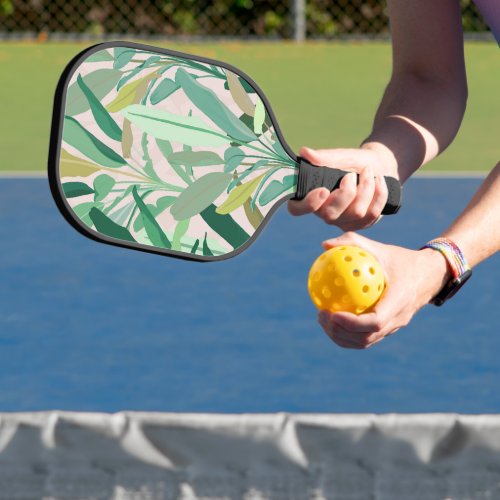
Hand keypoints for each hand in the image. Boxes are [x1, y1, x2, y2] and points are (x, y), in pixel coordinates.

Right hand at [288, 145, 397, 230]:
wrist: (379, 166)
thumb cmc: (354, 162)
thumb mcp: (341, 156)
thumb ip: (324, 157)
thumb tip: (305, 152)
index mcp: (311, 196)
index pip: (297, 209)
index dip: (308, 204)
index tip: (323, 190)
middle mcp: (324, 213)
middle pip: (330, 215)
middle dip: (346, 193)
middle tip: (351, 175)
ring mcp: (343, 221)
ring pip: (356, 213)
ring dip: (366, 188)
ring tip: (368, 172)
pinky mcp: (361, 224)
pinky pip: (372, 214)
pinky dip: (379, 193)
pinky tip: (379, 181)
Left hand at [316, 232, 450, 348]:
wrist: (429, 275)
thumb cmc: (401, 260)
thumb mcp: (380, 248)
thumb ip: (353, 243)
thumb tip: (325, 245)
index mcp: (399, 301)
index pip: (375, 322)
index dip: (352, 323)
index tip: (332, 313)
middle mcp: (398, 319)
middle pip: (366, 338)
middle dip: (340, 332)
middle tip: (321, 315)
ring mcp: (394, 327)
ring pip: (365, 342)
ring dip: (341, 336)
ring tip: (323, 319)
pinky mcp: (389, 329)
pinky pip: (366, 337)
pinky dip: (347, 334)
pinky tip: (332, 318)